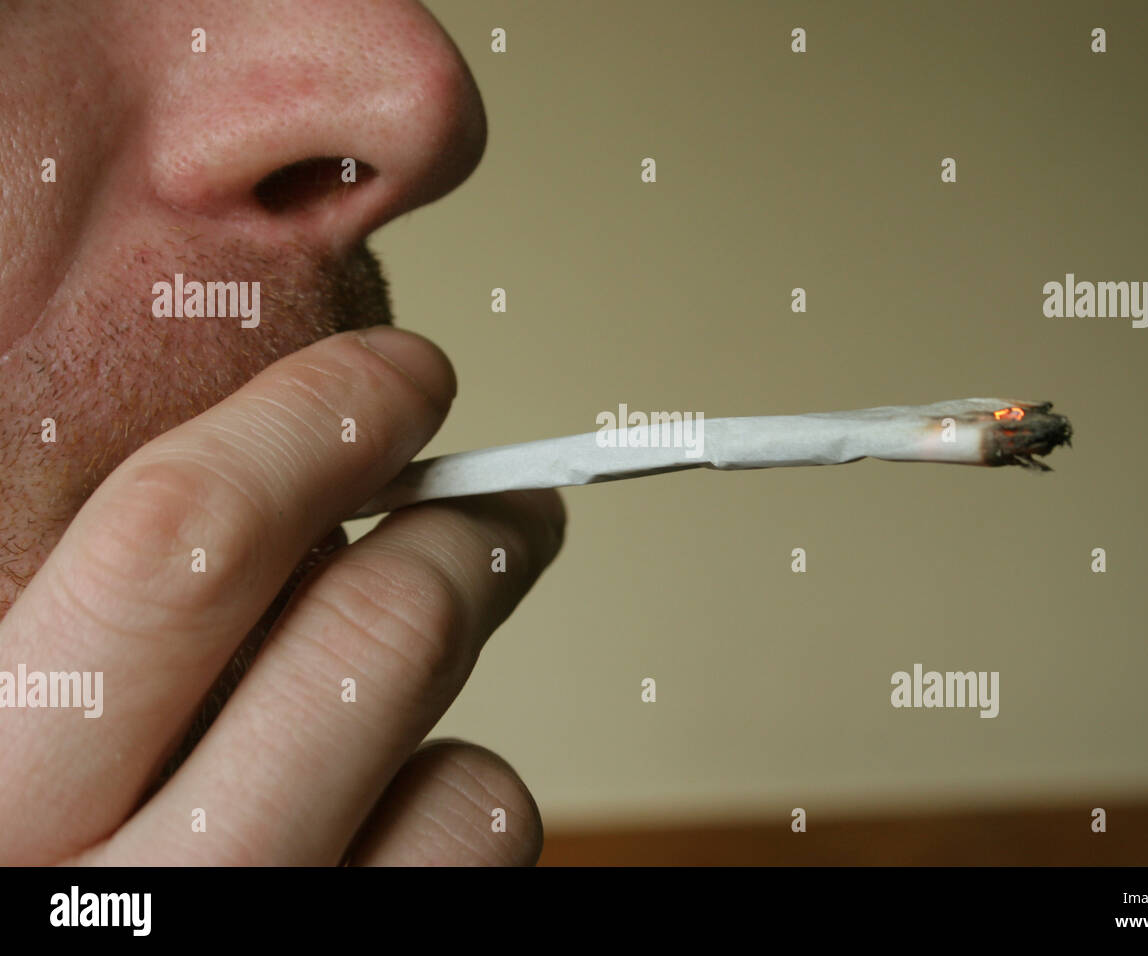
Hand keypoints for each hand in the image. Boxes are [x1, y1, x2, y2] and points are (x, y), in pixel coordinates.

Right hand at [0, 327, 564, 864]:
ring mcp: (273, 946)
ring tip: (436, 656)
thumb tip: (268, 487)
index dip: (319, 421)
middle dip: (471, 528)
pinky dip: (459, 805)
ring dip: (465, 690)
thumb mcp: (2, 722)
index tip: (405, 377)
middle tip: (503, 500)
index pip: (186, 542)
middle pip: (378, 634)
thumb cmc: (33, 848)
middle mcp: (137, 899)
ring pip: (465, 764)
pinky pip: (475, 856)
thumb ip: (89, 626)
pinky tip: (398, 801)